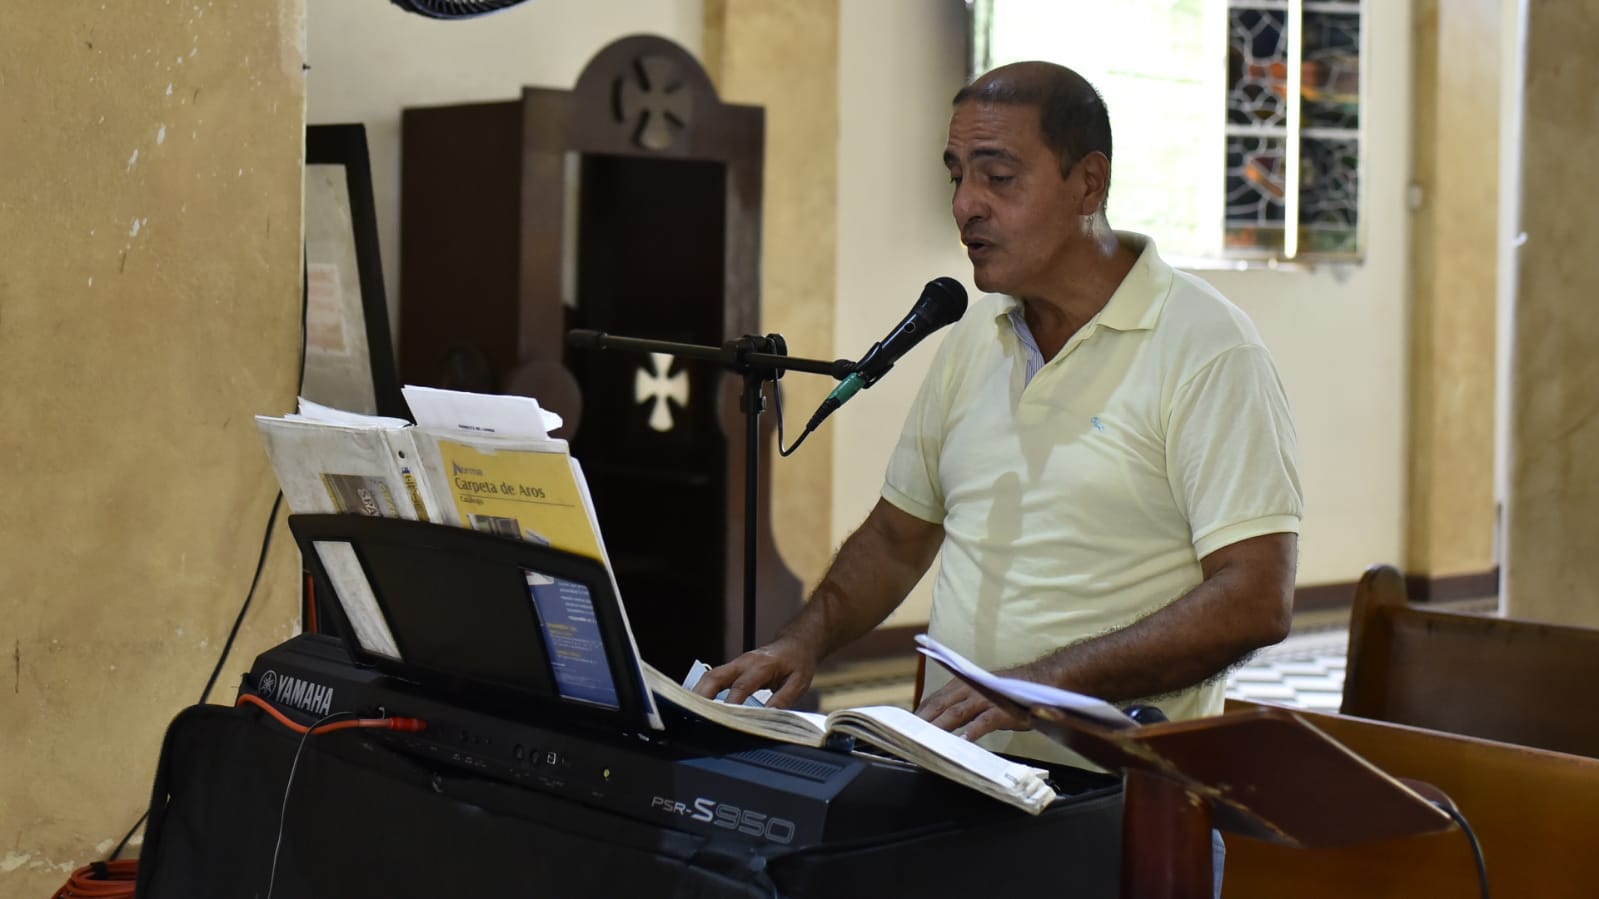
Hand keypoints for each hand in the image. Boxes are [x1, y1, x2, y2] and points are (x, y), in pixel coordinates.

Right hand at [691, 636, 816, 707]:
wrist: (795, 644)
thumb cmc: (798, 663)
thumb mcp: (798, 682)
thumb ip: (783, 699)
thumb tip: (768, 717)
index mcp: (761, 665)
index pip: (741, 686)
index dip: (730, 704)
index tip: (723, 720)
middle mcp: (743, 662)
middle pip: (715, 677)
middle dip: (702, 696)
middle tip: (694, 716)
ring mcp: (735, 664)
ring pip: (710, 677)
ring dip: (698, 694)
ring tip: (691, 714)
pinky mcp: (732, 669)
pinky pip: (714, 679)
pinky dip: (704, 692)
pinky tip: (699, 707)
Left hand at [915, 677, 1030, 742]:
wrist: (1039, 683)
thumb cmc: (1005, 694)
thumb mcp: (977, 697)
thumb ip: (957, 707)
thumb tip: (936, 724)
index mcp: (959, 684)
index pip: (931, 701)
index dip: (915, 716)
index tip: (899, 731)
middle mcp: (968, 688)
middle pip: (938, 706)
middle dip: (920, 723)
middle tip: (904, 739)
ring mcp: (984, 698)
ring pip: (955, 713)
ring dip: (938, 727)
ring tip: (925, 741)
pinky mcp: (1001, 709)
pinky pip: (983, 721)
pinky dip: (972, 731)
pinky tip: (962, 741)